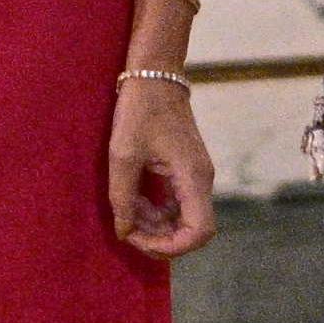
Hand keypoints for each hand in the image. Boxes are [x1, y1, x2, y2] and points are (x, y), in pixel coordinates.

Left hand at [107, 73, 217, 257]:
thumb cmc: (140, 110)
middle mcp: (201, 181)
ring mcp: (195, 177)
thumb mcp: (123, 154)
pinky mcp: (185, 172)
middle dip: (159, 238)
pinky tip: (132, 200)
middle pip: (191, 231)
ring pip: (181, 219)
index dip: (171, 246)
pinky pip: (175, 204)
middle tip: (127, 230)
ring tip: (126, 212)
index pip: (199, 232)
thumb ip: (123, 197)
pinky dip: (155, 210)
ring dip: (154, 224)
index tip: (138, 238)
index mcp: (193, 177)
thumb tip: (124, 231)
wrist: (155, 76)